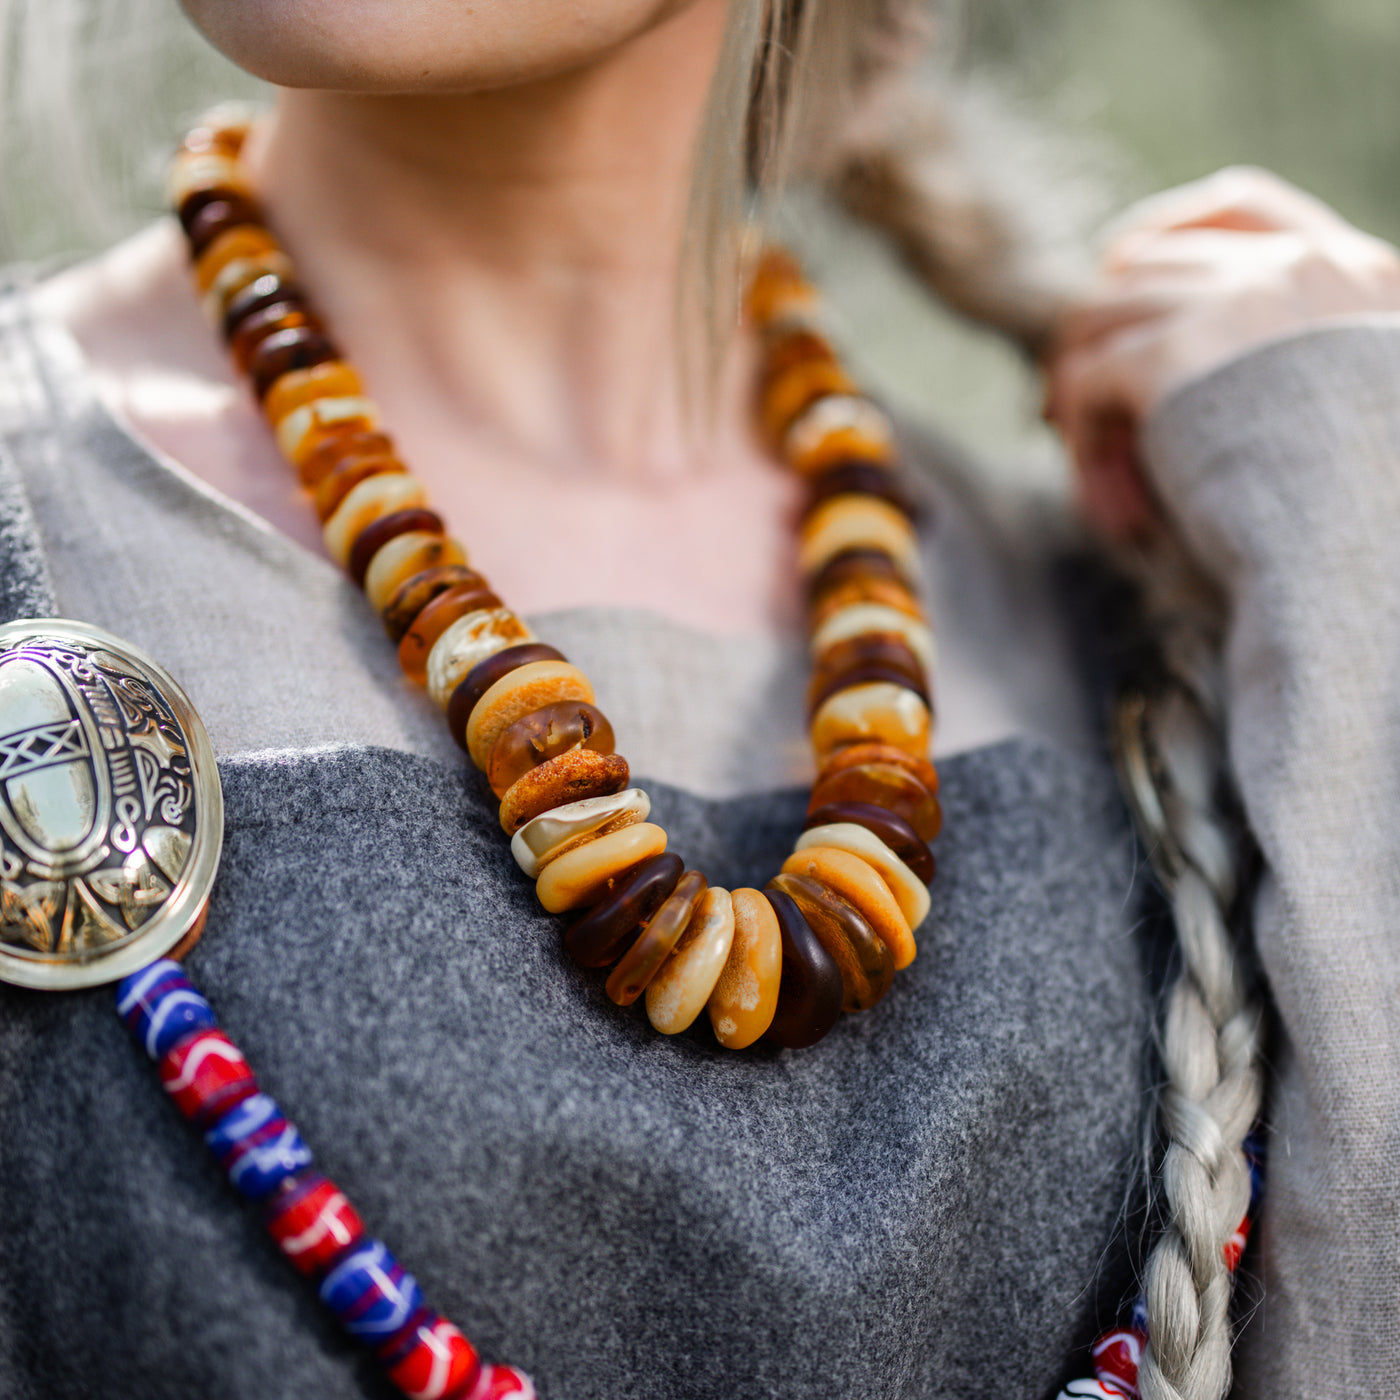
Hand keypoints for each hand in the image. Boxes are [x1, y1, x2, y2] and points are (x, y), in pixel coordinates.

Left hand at [1044, 166, 1399, 539]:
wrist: (1362, 562)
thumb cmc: (1363, 523)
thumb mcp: (1356, 410)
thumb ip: (1294, 360)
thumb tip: (1165, 351)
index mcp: (1359, 275)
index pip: (1238, 203)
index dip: (1163, 233)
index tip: (1116, 274)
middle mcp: (1298, 269)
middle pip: (1145, 266)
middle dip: (1106, 338)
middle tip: (1082, 414)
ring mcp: (1235, 302)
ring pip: (1101, 317)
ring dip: (1084, 397)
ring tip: (1102, 477)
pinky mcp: (1175, 354)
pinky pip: (1085, 378)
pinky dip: (1080, 438)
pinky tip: (1106, 499)